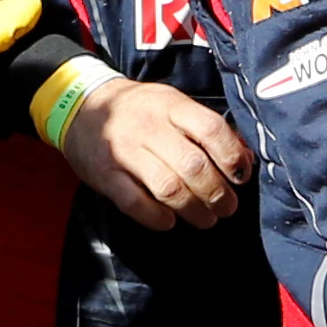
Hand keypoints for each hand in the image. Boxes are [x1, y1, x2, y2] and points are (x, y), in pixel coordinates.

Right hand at [60, 78, 245, 229]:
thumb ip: (206, 129)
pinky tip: (169, 221)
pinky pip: (135, 203)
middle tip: (227, 207)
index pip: (210, 129)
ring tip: (206, 219)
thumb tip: (244, 158)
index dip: (231, 156)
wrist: (81, 108)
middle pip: (192, 165)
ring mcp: (124, 151)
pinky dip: (157, 218)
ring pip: (168, 188)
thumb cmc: (140, 111)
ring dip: (193, 210)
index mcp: (171, 105)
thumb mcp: (173, 105)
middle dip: (217, 193)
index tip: (241, 176)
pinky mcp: (105, 175)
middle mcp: (149, 126)